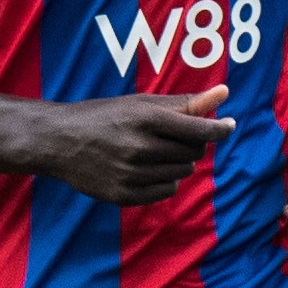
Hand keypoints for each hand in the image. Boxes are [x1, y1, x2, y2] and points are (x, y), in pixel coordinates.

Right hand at [40, 84, 233, 205]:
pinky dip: (165, 180)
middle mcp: (138, 147)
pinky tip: (147, 168)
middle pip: (193, 152)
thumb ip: (185, 102)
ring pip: (182, 172)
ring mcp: (130, 174)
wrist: (59, 141)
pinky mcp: (123, 195)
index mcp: (144, 119)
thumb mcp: (141, 103)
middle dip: (192, 144)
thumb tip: (224, 92)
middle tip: (172, 136)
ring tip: (155, 151)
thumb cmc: (104, 116)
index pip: (198, 130)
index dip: (219, 129)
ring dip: (178, 162)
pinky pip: (166, 190)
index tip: (228, 126)